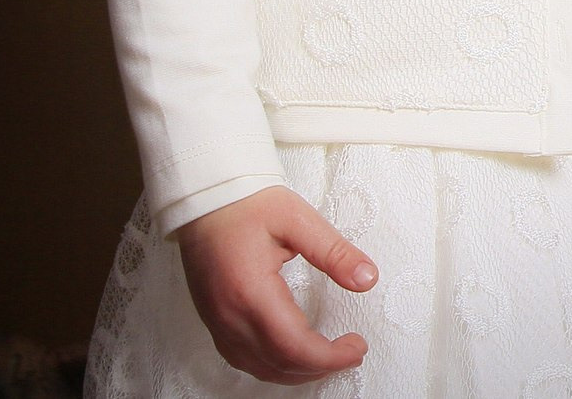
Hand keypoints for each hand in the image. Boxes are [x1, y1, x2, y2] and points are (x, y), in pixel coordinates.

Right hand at [174, 185, 374, 383]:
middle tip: (352, 354)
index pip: (294, 346)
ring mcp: (217, 321)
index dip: (330, 357)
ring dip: (296, 372)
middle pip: (278, 364)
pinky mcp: (213, 319)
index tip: (357, 348)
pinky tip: (291, 356)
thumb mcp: (299, 220)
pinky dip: (272, 365)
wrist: (204, 200)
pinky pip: (241, 358)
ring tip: (329, 359)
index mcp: (251, 292)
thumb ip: (335, 253)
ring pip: (258, 368)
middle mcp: (229, 316)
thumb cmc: (248, 205)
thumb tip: (367, 279)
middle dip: (320, 367)